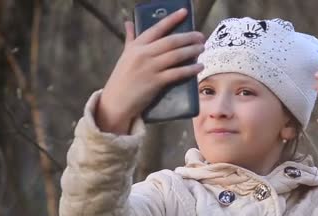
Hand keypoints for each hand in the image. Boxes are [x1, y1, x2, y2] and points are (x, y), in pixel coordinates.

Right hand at [96, 8, 204, 133]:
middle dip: (189, 37)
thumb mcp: (125, 55)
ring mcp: (150, 68)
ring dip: (192, 51)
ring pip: (176, 55)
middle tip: (201, 36)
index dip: (172, 19)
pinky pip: (177, 73)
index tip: (185, 12)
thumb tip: (128, 22)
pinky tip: (199, 66)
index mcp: (136, 45)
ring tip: (202, 48)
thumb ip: (130, 39)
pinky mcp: (156, 82)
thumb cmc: (122, 78)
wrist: (116, 101)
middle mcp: (143, 54)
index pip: (157, 28)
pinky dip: (190, 69)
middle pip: (171, 41)